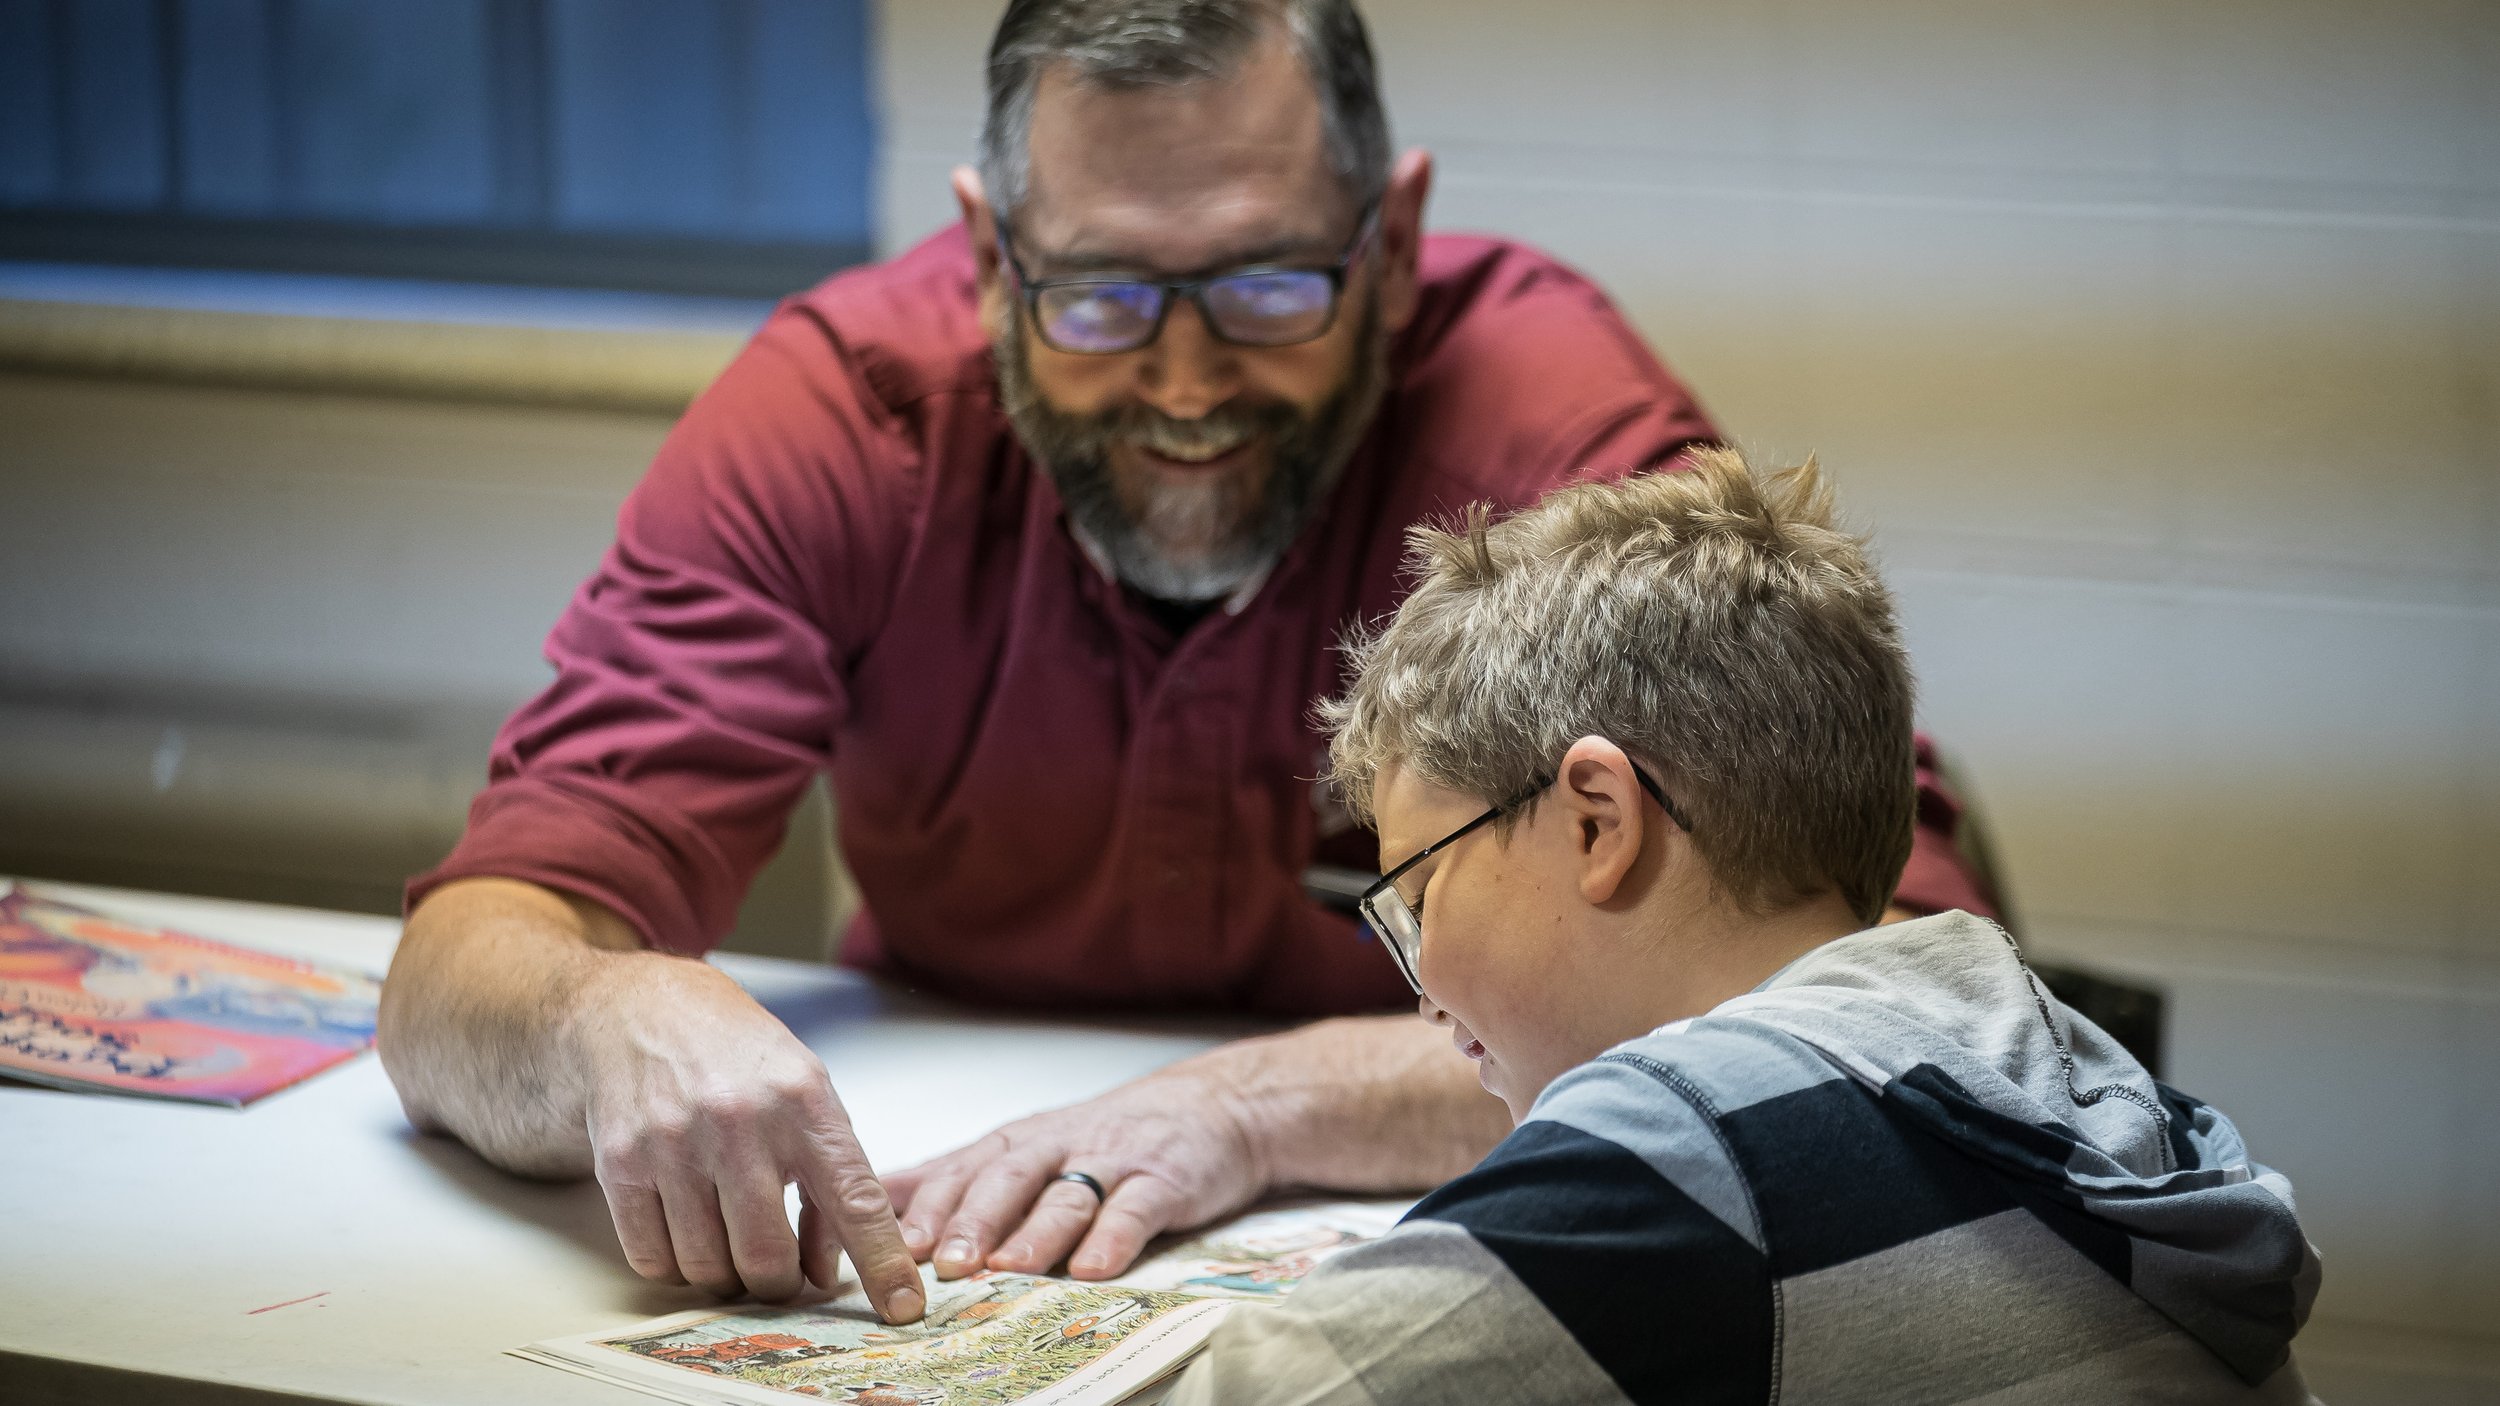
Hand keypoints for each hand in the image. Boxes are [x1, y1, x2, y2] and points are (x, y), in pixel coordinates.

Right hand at [567, 953, 924, 1320]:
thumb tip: (823, 1272)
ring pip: (707, 1267)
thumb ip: (828, 1178)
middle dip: (778, 1284)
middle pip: (766, 1257)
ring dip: (724, 1276)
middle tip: (777, 1275)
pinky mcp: (622, 1162)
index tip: (903, 1308)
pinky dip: (675, 1267)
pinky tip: (686, 1231)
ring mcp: (675, 1143)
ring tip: (728, 1241)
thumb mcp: (807, 1096)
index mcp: (804, 1103)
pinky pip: (654, 1260)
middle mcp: (741, 1123)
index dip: (882, 1263)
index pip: (855, 1201)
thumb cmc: (740, 1061)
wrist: (644, 1012)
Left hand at [882, 1068, 1263, 1281]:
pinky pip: (1136, 1209)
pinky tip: (1094, 1268)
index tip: (892, 1246)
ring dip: (1035, 1232)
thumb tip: (869, 1202)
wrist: (1209, 1107)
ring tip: (1008, 1269)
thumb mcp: (1024, 1150)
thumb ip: (954, 1177)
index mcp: (1016, 1145)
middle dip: (971, 1221)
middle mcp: (1056, 1148)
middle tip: (943, 1262)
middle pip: (1006, 1180)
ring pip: (1066, 1195)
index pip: (961, 1171)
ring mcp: (1111, 1162)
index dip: (927, 1208)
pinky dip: (1114, 1237)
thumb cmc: (1103, 1140)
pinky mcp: (1163, 1180)